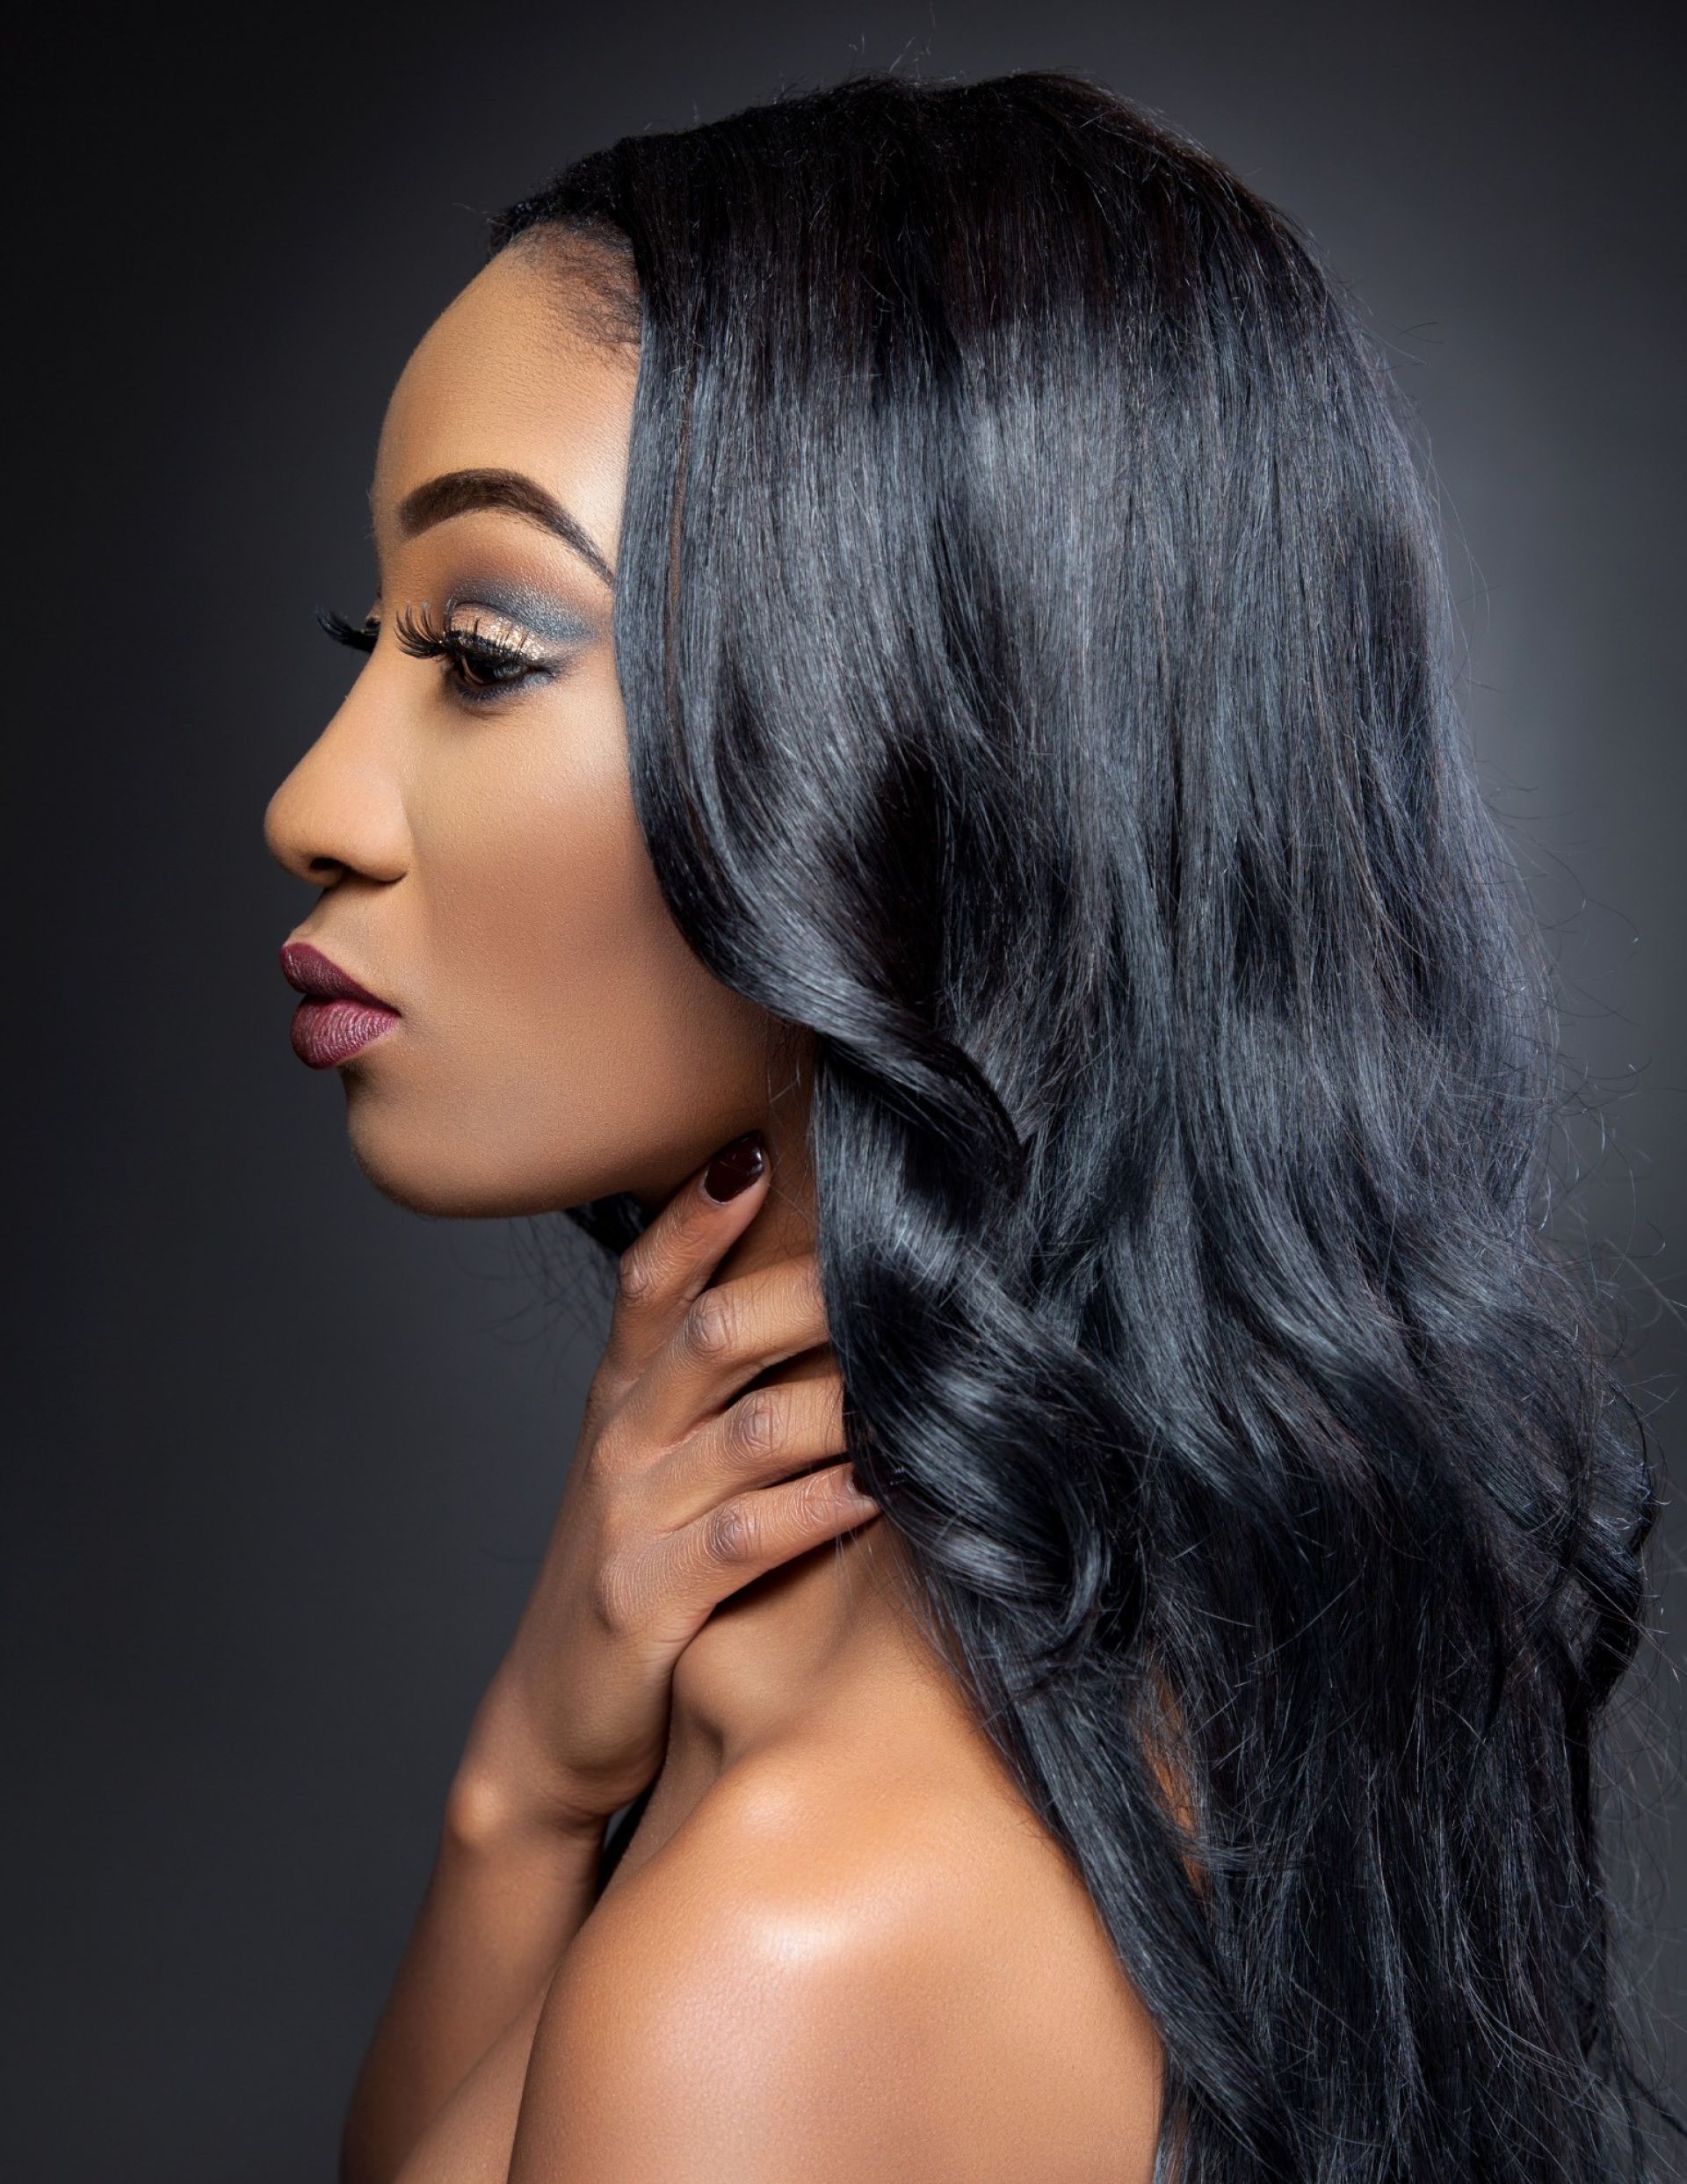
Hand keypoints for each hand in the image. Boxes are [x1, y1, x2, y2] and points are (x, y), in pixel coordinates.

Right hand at [454, 1133, 880, 1838]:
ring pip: (748, 1430)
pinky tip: (883, 1486)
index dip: (700, 1213)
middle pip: (713, 1334)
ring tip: (930, 1369)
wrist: (551, 1720)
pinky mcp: (647, 1600)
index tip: (761, 1145)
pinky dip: (820, 1506)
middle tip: (912, 1252)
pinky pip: (746, 1536)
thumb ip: (712, 1386)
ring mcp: (629, 1519)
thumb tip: (817, 1294)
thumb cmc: (631, 1572)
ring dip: (843, 1400)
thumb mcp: (653, 1465)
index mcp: (621, 1398)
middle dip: (811, 1291)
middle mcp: (620, 1442)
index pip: (652, 1280)